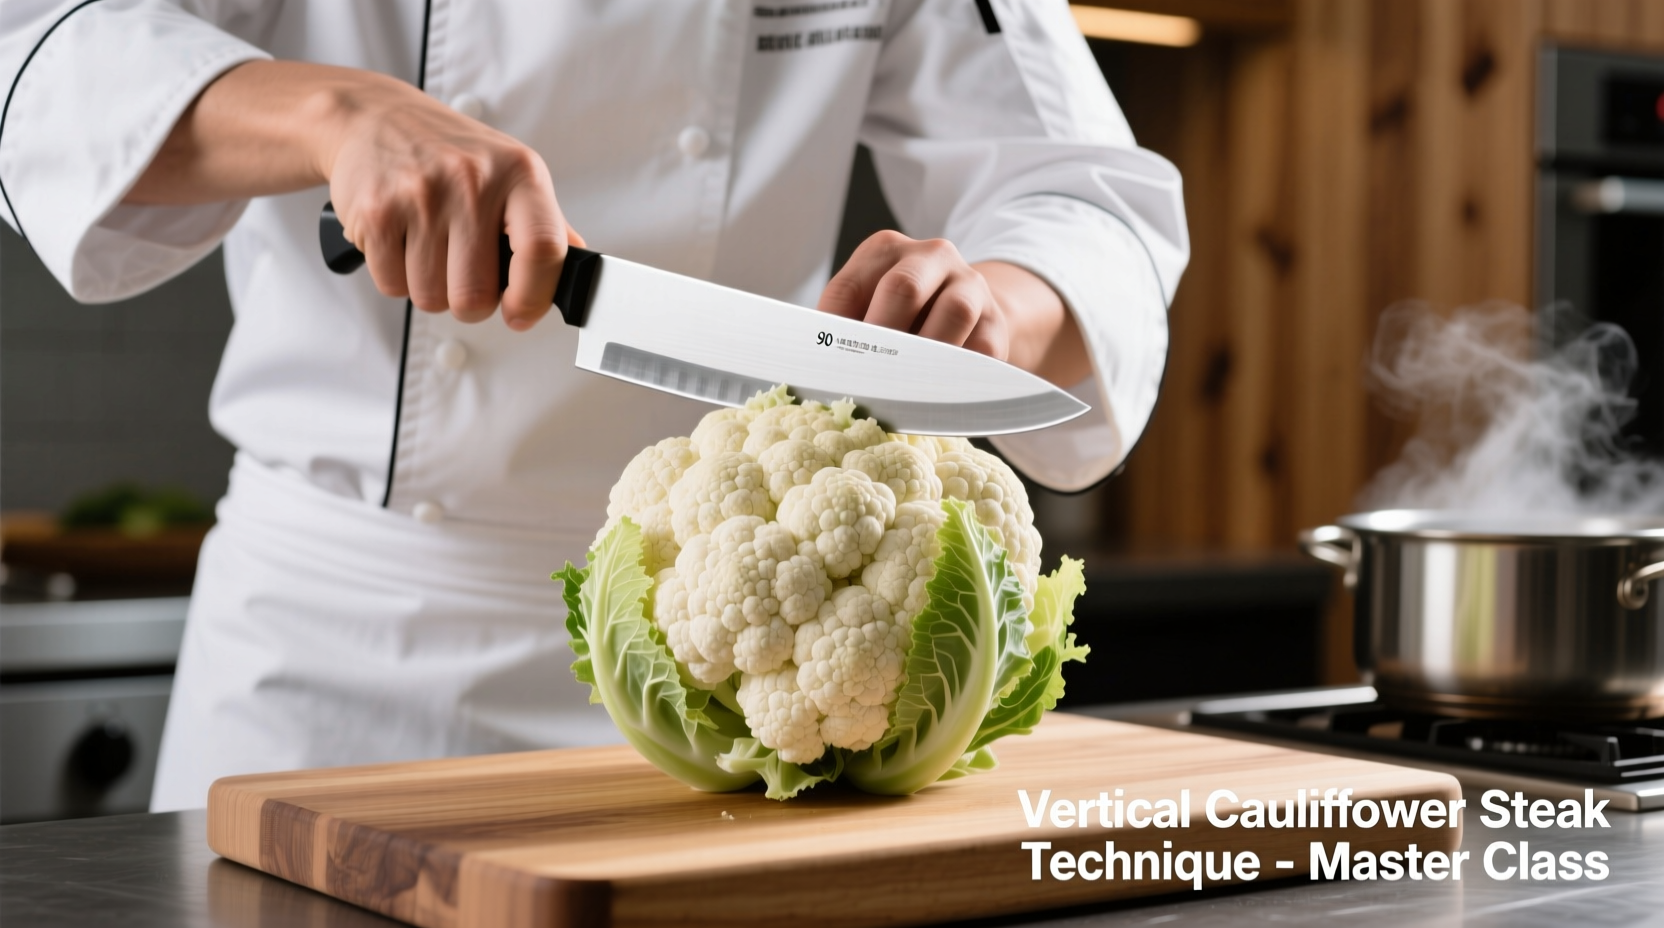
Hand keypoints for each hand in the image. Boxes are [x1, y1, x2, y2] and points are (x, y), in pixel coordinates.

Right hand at [321, 76, 579, 328]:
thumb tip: (578, 275)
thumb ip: (545, 226)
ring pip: (431, 298)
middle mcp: (472, 180)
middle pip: (475, 296)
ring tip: (431, 249)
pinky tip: (403, 241)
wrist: (375, 116)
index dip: (534, 297)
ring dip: (432, 289)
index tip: (520, 313)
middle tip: (466, 275)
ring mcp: (421, 196)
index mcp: (519, 173)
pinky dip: (398, 277)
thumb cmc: (451, 152)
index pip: (543, 251)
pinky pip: (392, 286)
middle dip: (471, 302)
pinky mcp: (376, 212)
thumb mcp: (512, 173)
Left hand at [816, 230, 1090, 385]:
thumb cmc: (902, 315)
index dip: (832, 334)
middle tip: (864, 380)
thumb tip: (815, 372)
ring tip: (904, 389)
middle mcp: (931, 256)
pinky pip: (981, 349)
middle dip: (880, 341)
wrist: (966, 308)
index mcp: (884, 251)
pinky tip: (938, 394)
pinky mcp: (996, 322)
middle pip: (903, 289)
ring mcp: (970, 285)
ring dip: (926, 355)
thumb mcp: (868, 305)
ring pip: (954, 312)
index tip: (824, 371)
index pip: (848, 289)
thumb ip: (842, 330)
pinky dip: (959, 375)